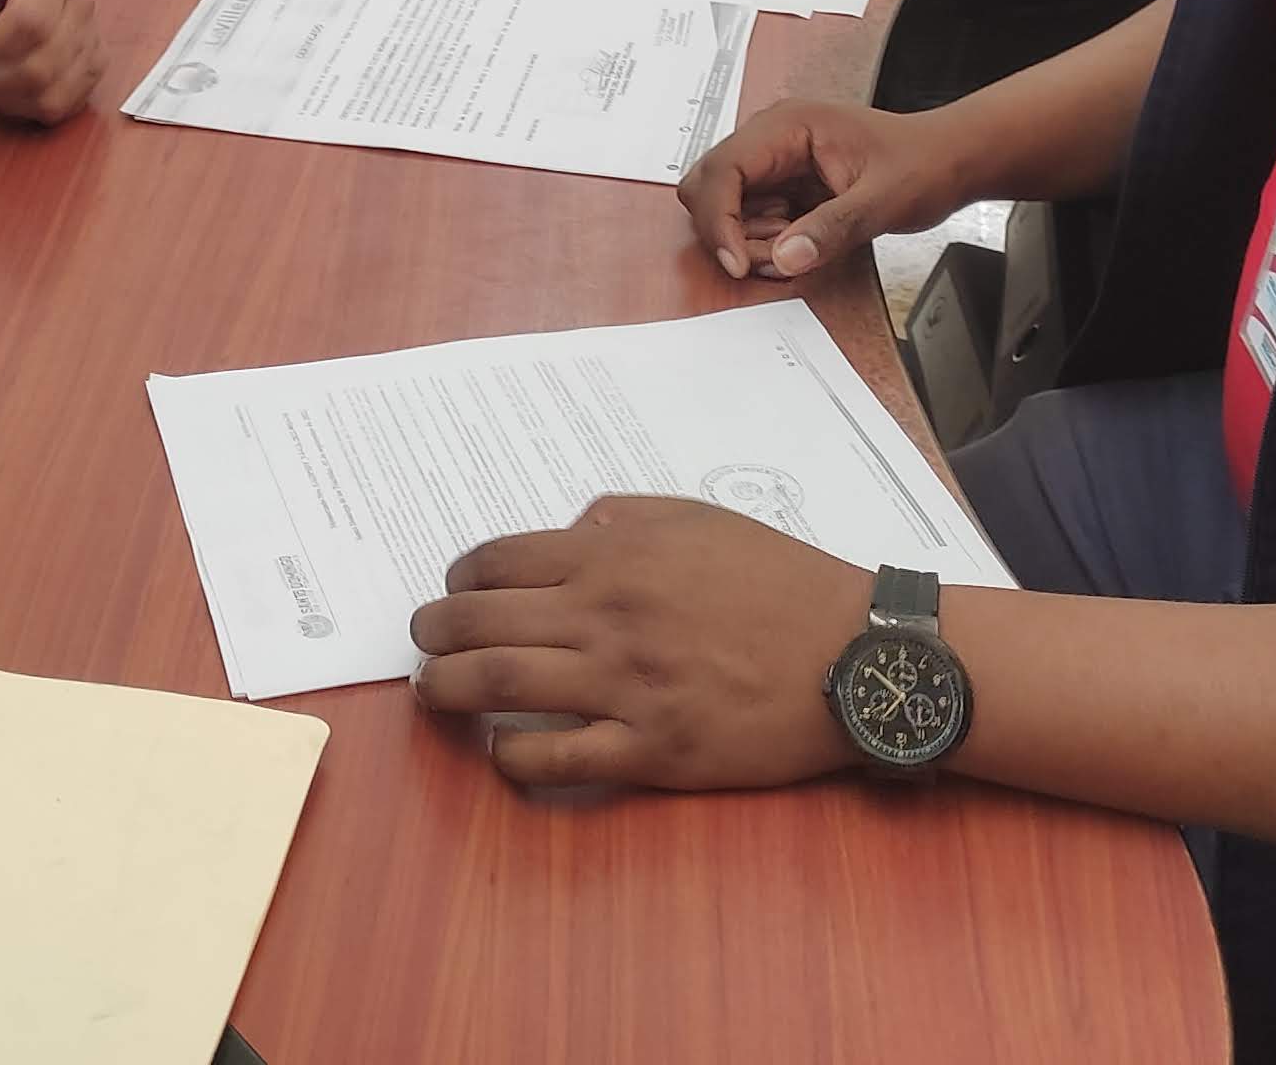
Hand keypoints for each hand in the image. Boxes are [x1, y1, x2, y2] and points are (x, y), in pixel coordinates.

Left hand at [411, 497, 868, 789]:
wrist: (853, 654)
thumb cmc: (778, 579)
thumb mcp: (697, 518)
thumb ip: (622, 518)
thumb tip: (569, 529)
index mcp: (613, 556)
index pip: (497, 561)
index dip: (458, 577)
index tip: (451, 591)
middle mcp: (604, 618)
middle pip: (478, 624)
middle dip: (431, 634)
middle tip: (422, 645)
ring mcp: (623, 688)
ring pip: (497, 688)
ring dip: (445, 691)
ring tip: (431, 695)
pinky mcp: (650, 752)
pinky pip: (554, 758)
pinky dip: (510, 757)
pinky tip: (501, 752)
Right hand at [678, 100, 974, 281]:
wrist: (949, 160)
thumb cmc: (923, 164)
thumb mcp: (884, 201)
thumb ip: (833, 229)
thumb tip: (784, 257)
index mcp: (789, 125)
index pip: (723, 169)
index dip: (718, 219)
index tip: (737, 263)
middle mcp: (772, 137)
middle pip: (708, 185)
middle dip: (729, 231)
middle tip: (771, 257)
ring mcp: (775, 161)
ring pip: (725, 206)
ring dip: (748, 239)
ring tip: (800, 245)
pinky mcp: (783, 184)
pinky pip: (750, 217)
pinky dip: (764, 241)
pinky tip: (801, 241)